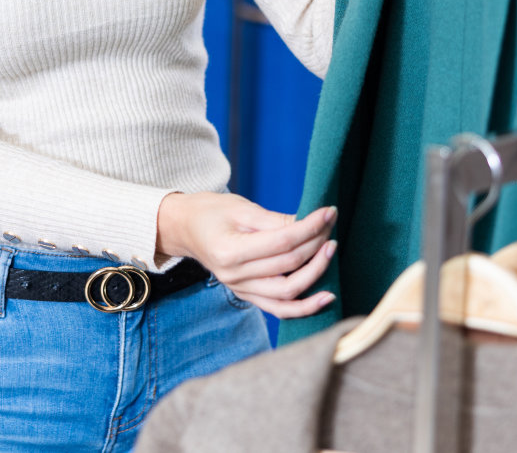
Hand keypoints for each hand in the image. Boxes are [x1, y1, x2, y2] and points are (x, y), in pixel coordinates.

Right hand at [157, 191, 337, 317]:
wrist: (185, 229)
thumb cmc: (211, 212)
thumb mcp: (241, 208)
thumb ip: (276, 220)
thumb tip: (312, 223)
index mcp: (230, 250)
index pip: (282, 242)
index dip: (310, 227)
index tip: (329, 212)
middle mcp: (235, 276)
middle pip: (288, 264)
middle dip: (316, 243)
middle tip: (330, 226)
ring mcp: (241, 289)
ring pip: (288, 291)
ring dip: (316, 272)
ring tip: (331, 251)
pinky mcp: (247, 296)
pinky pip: (279, 309)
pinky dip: (304, 307)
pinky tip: (326, 297)